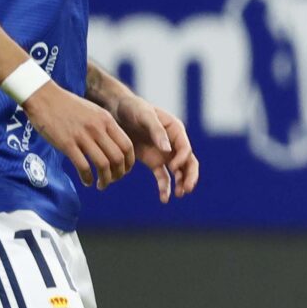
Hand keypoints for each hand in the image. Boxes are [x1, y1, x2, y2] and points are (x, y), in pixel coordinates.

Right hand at [23, 84, 133, 189]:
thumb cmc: (68, 105)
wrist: (43, 96)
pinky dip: (87, 178)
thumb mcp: (94, 111)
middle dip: (118, 174)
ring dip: (105, 179)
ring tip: (101, 185)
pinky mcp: (66, 143)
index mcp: (107, 120)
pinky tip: (86, 182)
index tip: (124, 171)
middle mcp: (98, 129)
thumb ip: (104, 127)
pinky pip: (83, 166)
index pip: (127, 146)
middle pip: (117, 158)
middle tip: (112, 181)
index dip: (129, 163)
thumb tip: (112, 146)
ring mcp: (82, 136)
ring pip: (103, 164)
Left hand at [103, 85, 197, 201]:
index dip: (181, 159)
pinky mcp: (154, 161)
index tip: (172, 167)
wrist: (116, 110)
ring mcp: (165, 154)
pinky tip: (164, 199)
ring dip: (181, 184)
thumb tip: (168, 150)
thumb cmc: (133, 108)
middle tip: (187, 189)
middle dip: (190, 176)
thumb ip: (157, 131)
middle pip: (189, 162)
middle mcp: (174, 143)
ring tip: (178, 194)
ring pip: (179, 172)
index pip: (185, 148)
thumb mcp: (144, 115)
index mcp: (176, 130)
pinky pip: (163, 177)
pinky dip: (165, 187)